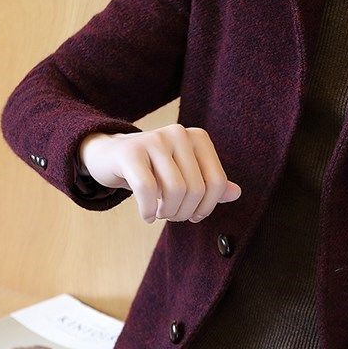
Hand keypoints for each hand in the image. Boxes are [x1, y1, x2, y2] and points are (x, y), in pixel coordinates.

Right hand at [78, 124, 241, 223]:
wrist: (111, 156)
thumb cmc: (154, 170)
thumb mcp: (186, 175)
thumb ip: (211, 184)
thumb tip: (236, 193)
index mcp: (198, 138)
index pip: (217, 182)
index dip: (207, 207)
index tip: (194, 215)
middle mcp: (179, 133)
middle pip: (196, 189)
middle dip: (184, 212)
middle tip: (171, 216)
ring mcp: (154, 139)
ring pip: (174, 191)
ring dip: (167, 212)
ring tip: (159, 213)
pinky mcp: (131, 151)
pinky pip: (147, 189)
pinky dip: (148, 210)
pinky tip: (147, 215)